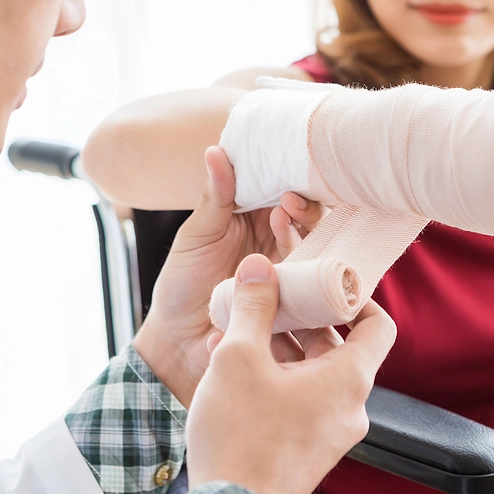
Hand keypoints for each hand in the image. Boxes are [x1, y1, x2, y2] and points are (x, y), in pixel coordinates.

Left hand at [133, 146, 325, 405]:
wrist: (177, 342)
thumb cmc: (182, 285)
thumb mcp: (196, 237)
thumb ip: (214, 198)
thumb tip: (216, 151)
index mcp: (258, 221)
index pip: (286, 193)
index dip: (292, 181)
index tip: (283, 181)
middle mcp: (280, 246)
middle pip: (311, 221)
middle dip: (305, 208)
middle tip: (288, 204)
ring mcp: (290, 277)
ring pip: (317, 251)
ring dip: (303, 236)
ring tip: (280, 227)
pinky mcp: (296, 307)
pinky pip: (314, 291)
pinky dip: (308, 279)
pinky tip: (292, 273)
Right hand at [186, 254, 395, 493]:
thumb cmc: (241, 442)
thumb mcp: (239, 358)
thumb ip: (254, 307)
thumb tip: (261, 269)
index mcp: (348, 380)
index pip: (380, 326)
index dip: (357, 299)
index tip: (327, 286)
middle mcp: (348, 408)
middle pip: (338, 347)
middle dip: (301, 322)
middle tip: (271, 304)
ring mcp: (329, 433)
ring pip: (313, 375)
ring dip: (282, 350)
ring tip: (241, 336)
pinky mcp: (307, 450)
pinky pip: (300, 401)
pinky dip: (277, 380)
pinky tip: (236, 373)